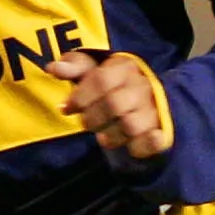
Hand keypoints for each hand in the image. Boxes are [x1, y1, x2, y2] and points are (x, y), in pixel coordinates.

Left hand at [50, 51, 172, 160]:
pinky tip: (129, 145)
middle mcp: (143, 86)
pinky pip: (151, 142)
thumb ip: (74, 67)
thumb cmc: (111, 86)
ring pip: (130, 126)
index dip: (79, 97)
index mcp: (125, 67)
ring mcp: (154, 108)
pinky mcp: (161, 131)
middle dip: (92, 119)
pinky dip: (138, 147)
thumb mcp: (93, 71)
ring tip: (104, 135)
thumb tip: (53, 68)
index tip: (66, 108)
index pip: (100, 80)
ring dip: (110, 136)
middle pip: (114, 104)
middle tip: (86, 123)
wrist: (148, 102)